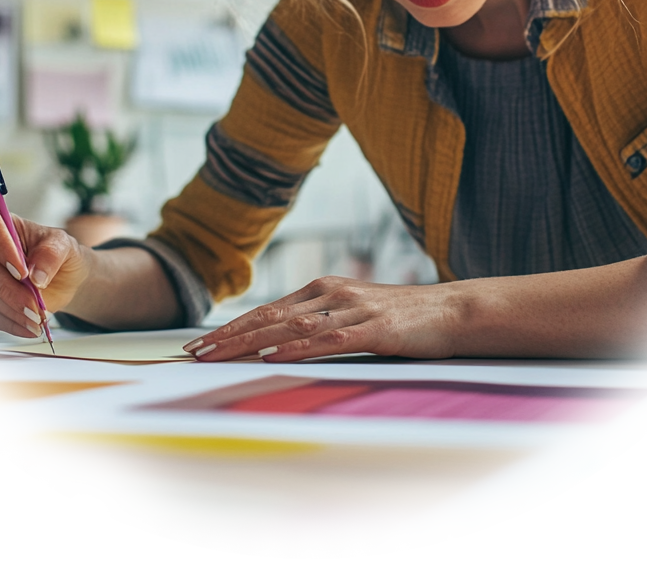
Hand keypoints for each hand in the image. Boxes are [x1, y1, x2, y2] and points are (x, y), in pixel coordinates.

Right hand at [0, 201, 91, 338]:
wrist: (63, 278)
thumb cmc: (58, 253)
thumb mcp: (64, 245)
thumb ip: (51, 254)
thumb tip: (35, 274)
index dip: (0, 246)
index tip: (21, 269)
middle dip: (6, 285)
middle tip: (33, 302)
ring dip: (11, 307)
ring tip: (37, 317)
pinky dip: (8, 321)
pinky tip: (27, 326)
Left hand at [184, 276, 467, 361]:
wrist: (453, 309)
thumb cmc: (402, 317)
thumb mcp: (354, 314)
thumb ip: (320, 324)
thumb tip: (278, 346)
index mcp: (323, 289)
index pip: (266, 310)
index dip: (231, 327)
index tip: (200, 344)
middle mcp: (331, 294)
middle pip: (268, 316)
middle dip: (227, 335)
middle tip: (193, 352)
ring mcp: (352, 310)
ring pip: (290, 328)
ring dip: (248, 343)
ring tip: (217, 356)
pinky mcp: (374, 329)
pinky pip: (328, 340)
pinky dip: (296, 350)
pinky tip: (273, 357)